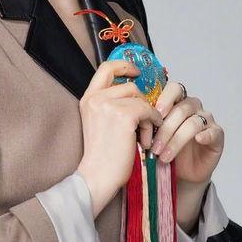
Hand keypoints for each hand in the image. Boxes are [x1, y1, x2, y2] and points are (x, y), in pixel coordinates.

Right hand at [76, 60, 163, 218]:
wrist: (97, 176)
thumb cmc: (102, 156)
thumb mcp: (98, 122)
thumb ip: (109, 105)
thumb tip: (134, 93)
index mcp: (88, 98)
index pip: (106, 68)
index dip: (124, 65)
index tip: (136, 72)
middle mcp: (96, 98)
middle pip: (129, 85)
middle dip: (143, 101)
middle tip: (147, 118)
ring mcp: (108, 105)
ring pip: (140, 98)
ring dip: (148, 116)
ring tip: (143, 135)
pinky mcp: (124, 115)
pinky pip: (147, 111)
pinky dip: (152, 123)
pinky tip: (146, 139)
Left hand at [149, 81, 223, 183]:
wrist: (182, 172)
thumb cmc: (165, 148)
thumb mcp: (152, 133)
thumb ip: (148, 121)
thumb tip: (134, 117)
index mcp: (177, 101)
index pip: (174, 89)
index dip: (165, 99)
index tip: (154, 113)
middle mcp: (193, 107)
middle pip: (181, 109)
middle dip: (165, 129)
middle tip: (154, 146)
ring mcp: (206, 120)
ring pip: (193, 123)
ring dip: (177, 140)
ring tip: (164, 156)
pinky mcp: (217, 135)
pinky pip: (213, 131)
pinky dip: (205, 135)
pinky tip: (198, 141)